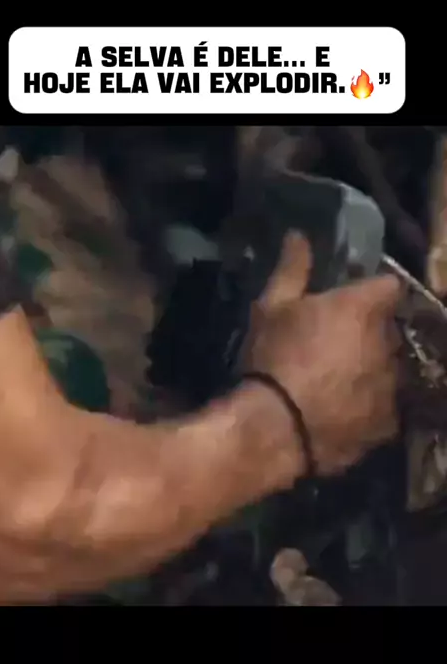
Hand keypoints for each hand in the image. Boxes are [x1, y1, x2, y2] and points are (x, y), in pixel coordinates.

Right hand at [244, 232, 401, 477]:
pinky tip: (341, 414)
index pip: (389, 286)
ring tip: (336, 383)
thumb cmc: (273, 358)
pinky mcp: (388, 423)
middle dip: (370, 334)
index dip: (373, 291)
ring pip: (389, 369)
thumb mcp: (271, 308)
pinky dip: (368, 407)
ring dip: (371, 370)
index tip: (352, 300)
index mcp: (364, 308)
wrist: (275, 428)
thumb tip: (299, 235)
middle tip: (334, 344)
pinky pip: (384, 407)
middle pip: (389, 330)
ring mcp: (392, 385)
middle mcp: (388, 342)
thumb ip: (292, 269)